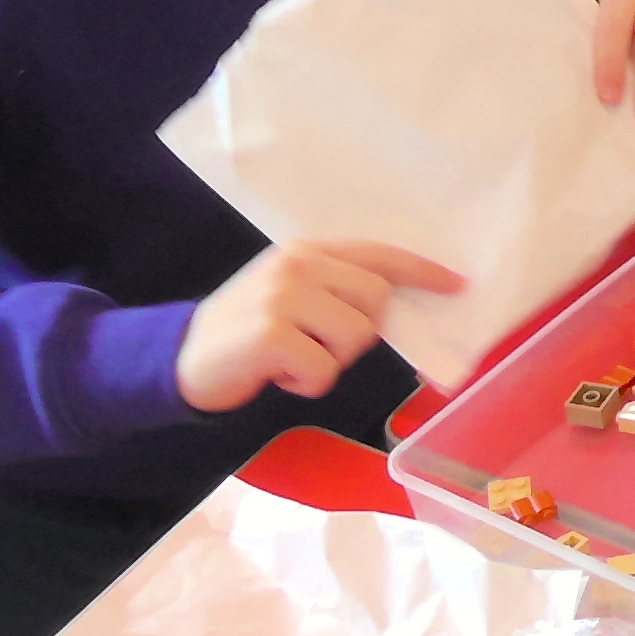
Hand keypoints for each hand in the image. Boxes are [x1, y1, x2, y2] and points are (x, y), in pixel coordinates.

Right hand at [178, 241, 463, 411]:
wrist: (177, 358)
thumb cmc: (244, 333)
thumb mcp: (288, 295)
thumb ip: (333, 290)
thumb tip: (391, 307)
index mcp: (307, 252)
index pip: (377, 255)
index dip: (421, 271)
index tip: (457, 284)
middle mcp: (298, 265)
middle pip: (376, 301)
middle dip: (356, 335)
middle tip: (313, 345)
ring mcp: (284, 296)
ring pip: (355, 338)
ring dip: (328, 363)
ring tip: (290, 358)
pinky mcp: (272, 333)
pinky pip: (324, 369)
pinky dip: (305, 383)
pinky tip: (276, 374)